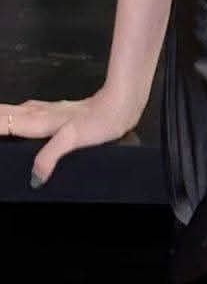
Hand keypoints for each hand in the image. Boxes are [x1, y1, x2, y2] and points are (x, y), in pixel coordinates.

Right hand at [1, 87, 143, 185]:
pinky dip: (18, 114)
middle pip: (8, 113)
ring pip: (18, 110)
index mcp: (39, 120)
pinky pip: (30, 111)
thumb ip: (50, 155)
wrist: (119, 105)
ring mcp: (50, 110)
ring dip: (4, 114)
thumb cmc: (97, 121)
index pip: (6, 121)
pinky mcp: (60, 112)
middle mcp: (41, 112)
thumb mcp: (72, 139)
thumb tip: (34, 178)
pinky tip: (22, 116)